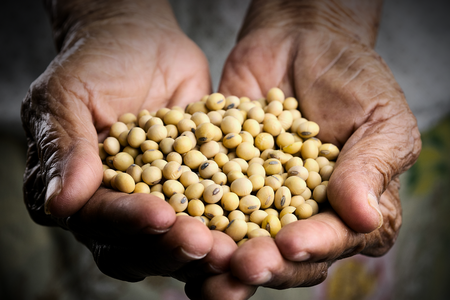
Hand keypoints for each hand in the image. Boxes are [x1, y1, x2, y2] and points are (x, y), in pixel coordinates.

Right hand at [21, 0, 235, 282]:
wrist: (139, 43)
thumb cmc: (96, 63)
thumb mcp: (68, 94)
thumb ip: (65, 147)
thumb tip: (60, 205)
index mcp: (78, 192)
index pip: (98, 219)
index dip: (127, 221)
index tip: (160, 215)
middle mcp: (117, 206)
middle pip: (138, 244)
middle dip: (171, 245)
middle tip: (203, 243)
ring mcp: (158, 200)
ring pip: (176, 238)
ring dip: (203, 247)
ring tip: (231, 247)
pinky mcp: (194, 188)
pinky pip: (213, 212)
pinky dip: (233, 222)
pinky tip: (254, 225)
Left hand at [186, 1, 420, 297]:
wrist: (300, 40)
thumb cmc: (350, 78)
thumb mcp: (379, 118)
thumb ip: (372, 166)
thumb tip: (364, 218)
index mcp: (350, 209)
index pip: (336, 240)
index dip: (315, 247)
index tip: (290, 243)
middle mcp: (303, 215)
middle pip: (287, 257)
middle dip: (266, 264)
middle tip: (244, 265)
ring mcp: (259, 201)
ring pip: (243, 243)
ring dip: (224, 261)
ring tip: (206, 268)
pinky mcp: (223, 182)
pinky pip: (206, 205)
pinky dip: (192, 220)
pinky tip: (176, 231)